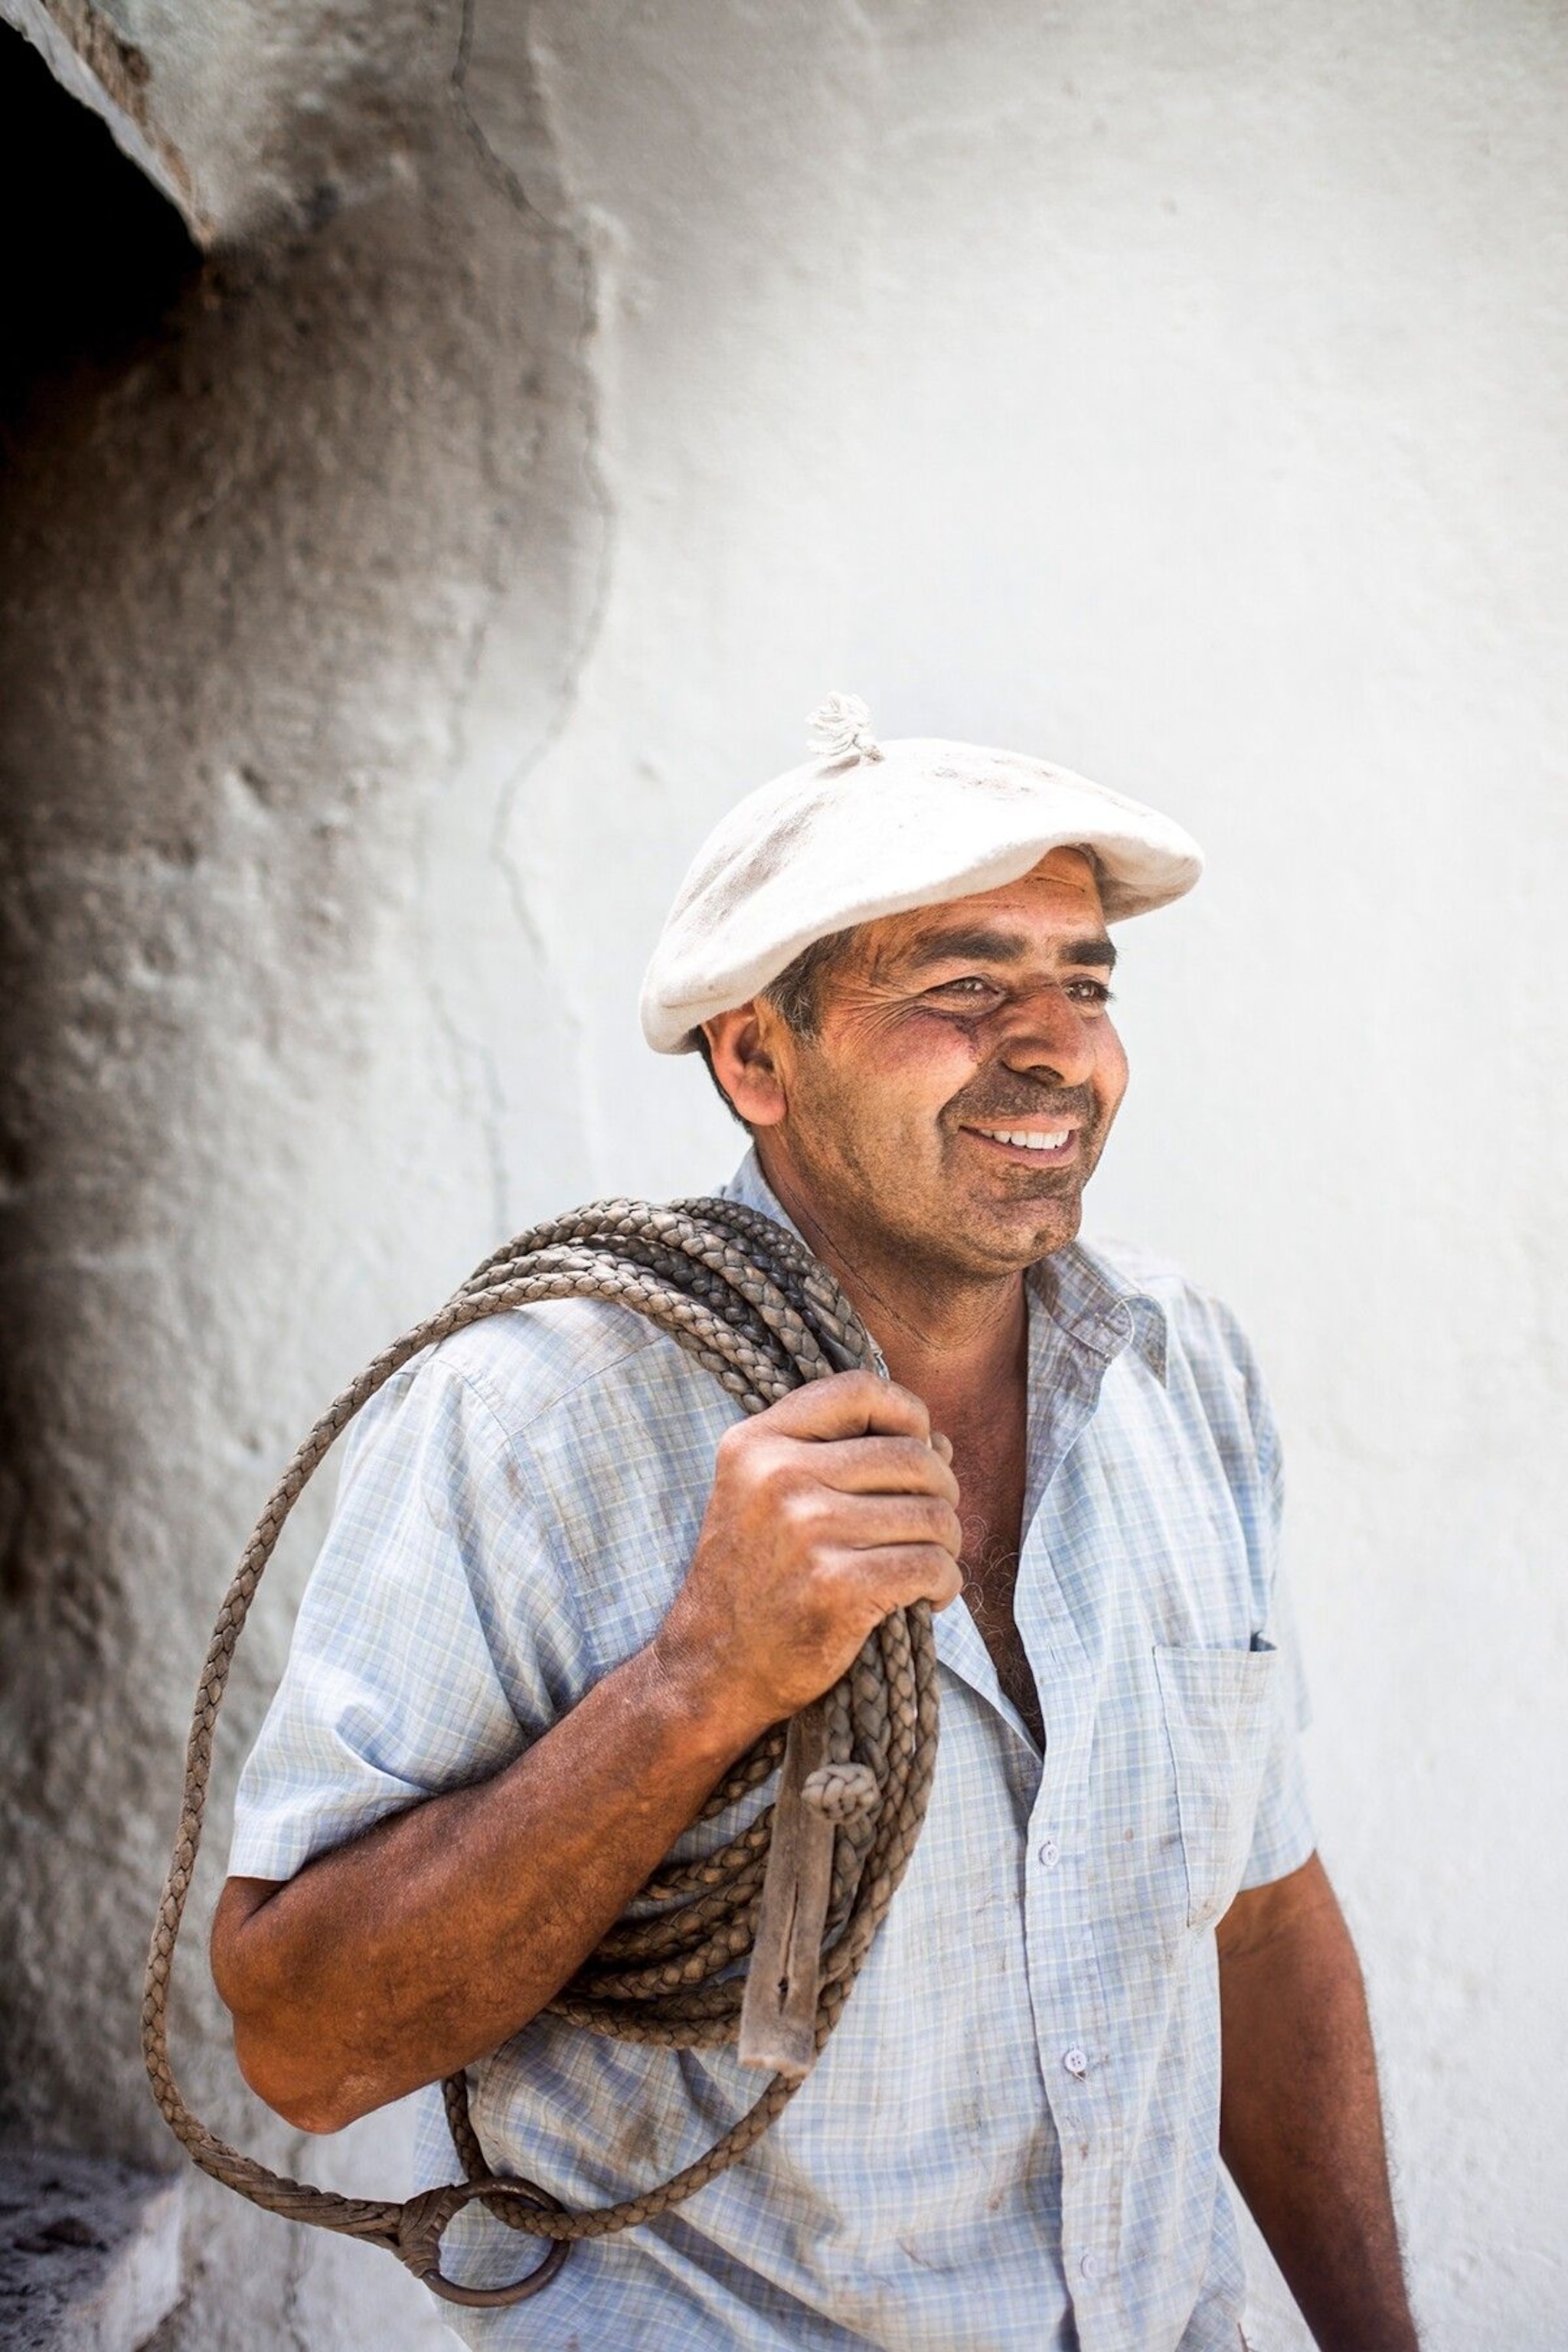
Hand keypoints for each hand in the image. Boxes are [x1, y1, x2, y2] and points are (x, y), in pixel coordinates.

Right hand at [651, 1369, 962, 1744]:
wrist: (713, 1667)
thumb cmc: (754, 1578)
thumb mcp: (766, 1494)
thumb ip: (841, 1455)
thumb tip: (940, 1441)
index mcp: (758, 1442)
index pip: (859, 1389)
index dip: (907, 1411)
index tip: (919, 1444)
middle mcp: (779, 1475)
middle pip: (912, 1455)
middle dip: (942, 1491)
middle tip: (933, 1524)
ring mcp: (807, 1530)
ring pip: (932, 1514)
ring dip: (947, 1543)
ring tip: (929, 1565)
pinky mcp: (836, 1586)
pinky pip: (931, 1566)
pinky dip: (945, 1584)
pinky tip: (929, 1597)